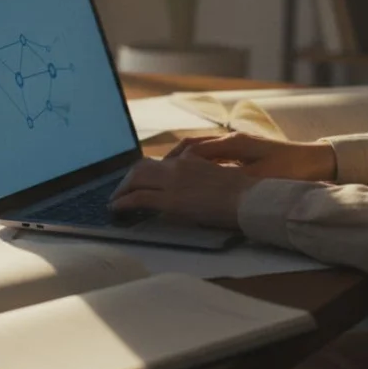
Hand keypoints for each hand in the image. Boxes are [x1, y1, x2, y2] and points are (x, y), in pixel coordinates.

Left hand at [108, 156, 261, 228]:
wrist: (251, 200)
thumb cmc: (245, 194)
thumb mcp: (222, 178)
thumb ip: (203, 177)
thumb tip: (193, 188)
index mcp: (193, 159)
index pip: (161, 161)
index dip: (147, 171)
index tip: (140, 179)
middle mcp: (179, 165)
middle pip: (143, 167)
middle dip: (129, 179)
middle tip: (121, 190)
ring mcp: (173, 181)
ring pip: (136, 179)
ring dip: (122, 189)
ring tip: (116, 201)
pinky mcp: (170, 200)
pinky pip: (138, 198)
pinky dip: (123, 202)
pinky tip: (116, 209)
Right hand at [165, 132, 336, 181]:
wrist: (318, 162)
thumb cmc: (292, 170)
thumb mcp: (261, 177)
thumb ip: (230, 178)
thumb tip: (204, 181)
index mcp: (234, 143)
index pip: (193, 149)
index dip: (171, 163)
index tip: (154, 175)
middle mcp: (232, 139)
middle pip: (190, 146)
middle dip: (168, 160)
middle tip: (148, 176)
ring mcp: (237, 143)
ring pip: (199, 149)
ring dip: (180, 161)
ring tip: (164, 176)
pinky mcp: (243, 150)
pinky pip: (211, 154)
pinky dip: (195, 163)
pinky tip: (190, 176)